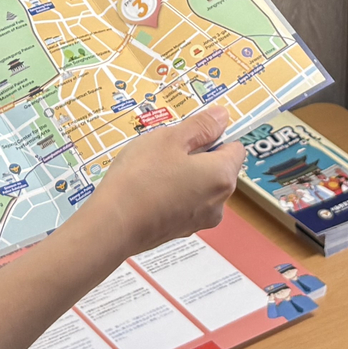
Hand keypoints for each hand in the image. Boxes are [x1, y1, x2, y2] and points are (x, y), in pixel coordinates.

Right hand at [80, 106, 244, 256]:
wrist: (113, 225)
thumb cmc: (142, 176)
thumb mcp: (170, 139)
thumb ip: (201, 126)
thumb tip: (223, 116)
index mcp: (222, 176)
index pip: (235, 148)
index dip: (214, 136)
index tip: (187, 134)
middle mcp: (219, 203)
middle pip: (217, 168)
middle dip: (196, 155)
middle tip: (164, 150)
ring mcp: (200, 221)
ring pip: (199, 186)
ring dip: (183, 175)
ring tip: (151, 170)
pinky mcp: (180, 232)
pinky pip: (184, 204)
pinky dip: (172, 194)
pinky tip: (148, 190)